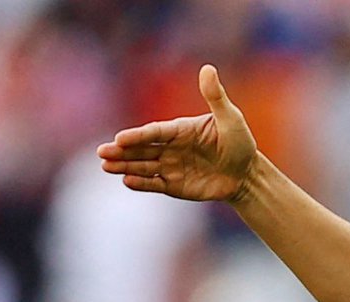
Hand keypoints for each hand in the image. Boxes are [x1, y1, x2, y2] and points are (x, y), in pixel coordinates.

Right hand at [98, 64, 256, 201]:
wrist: (247, 175)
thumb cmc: (240, 143)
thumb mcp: (230, 119)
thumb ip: (215, 97)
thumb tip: (208, 68)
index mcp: (179, 129)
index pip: (154, 132)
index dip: (138, 135)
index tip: (120, 138)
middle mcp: (170, 147)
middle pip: (141, 149)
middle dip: (121, 151)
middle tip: (102, 153)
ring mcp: (170, 167)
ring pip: (143, 166)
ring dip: (125, 166)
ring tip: (106, 166)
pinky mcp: (174, 185)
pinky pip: (155, 184)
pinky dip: (142, 183)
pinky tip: (127, 181)